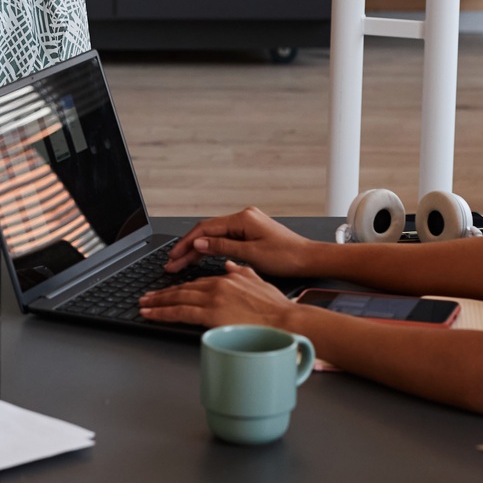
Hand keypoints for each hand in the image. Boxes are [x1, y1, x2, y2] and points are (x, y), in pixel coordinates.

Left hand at [137, 262, 293, 328]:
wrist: (286, 320)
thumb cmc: (277, 307)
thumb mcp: (258, 281)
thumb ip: (242, 272)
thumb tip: (229, 265)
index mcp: (227, 278)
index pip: (197, 282)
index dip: (180, 287)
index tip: (168, 291)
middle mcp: (217, 285)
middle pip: (183, 289)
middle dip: (162, 293)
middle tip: (147, 297)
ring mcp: (213, 299)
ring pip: (177, 298)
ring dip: (157, 302)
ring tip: (143, 305)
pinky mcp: (211, 313)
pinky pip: (179, 312)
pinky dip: (161, 312)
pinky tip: (150, 313)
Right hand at [164, 207, 319, 276]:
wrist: (309, 260)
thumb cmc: (287, 257)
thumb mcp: (252, 254)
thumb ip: (223, 247)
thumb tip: (199, 243)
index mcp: (243, 219)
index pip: (205, 229)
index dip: (186, 243)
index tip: (173, 256)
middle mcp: (243, 217)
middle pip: (207, 232)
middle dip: (188, 248)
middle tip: (172, 264)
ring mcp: (247, 224)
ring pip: (214, 236)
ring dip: (197, 250)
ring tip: (181, 264)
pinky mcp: (250, 233)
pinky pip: (224, 239)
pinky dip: (211, 250)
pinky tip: (200, 259)